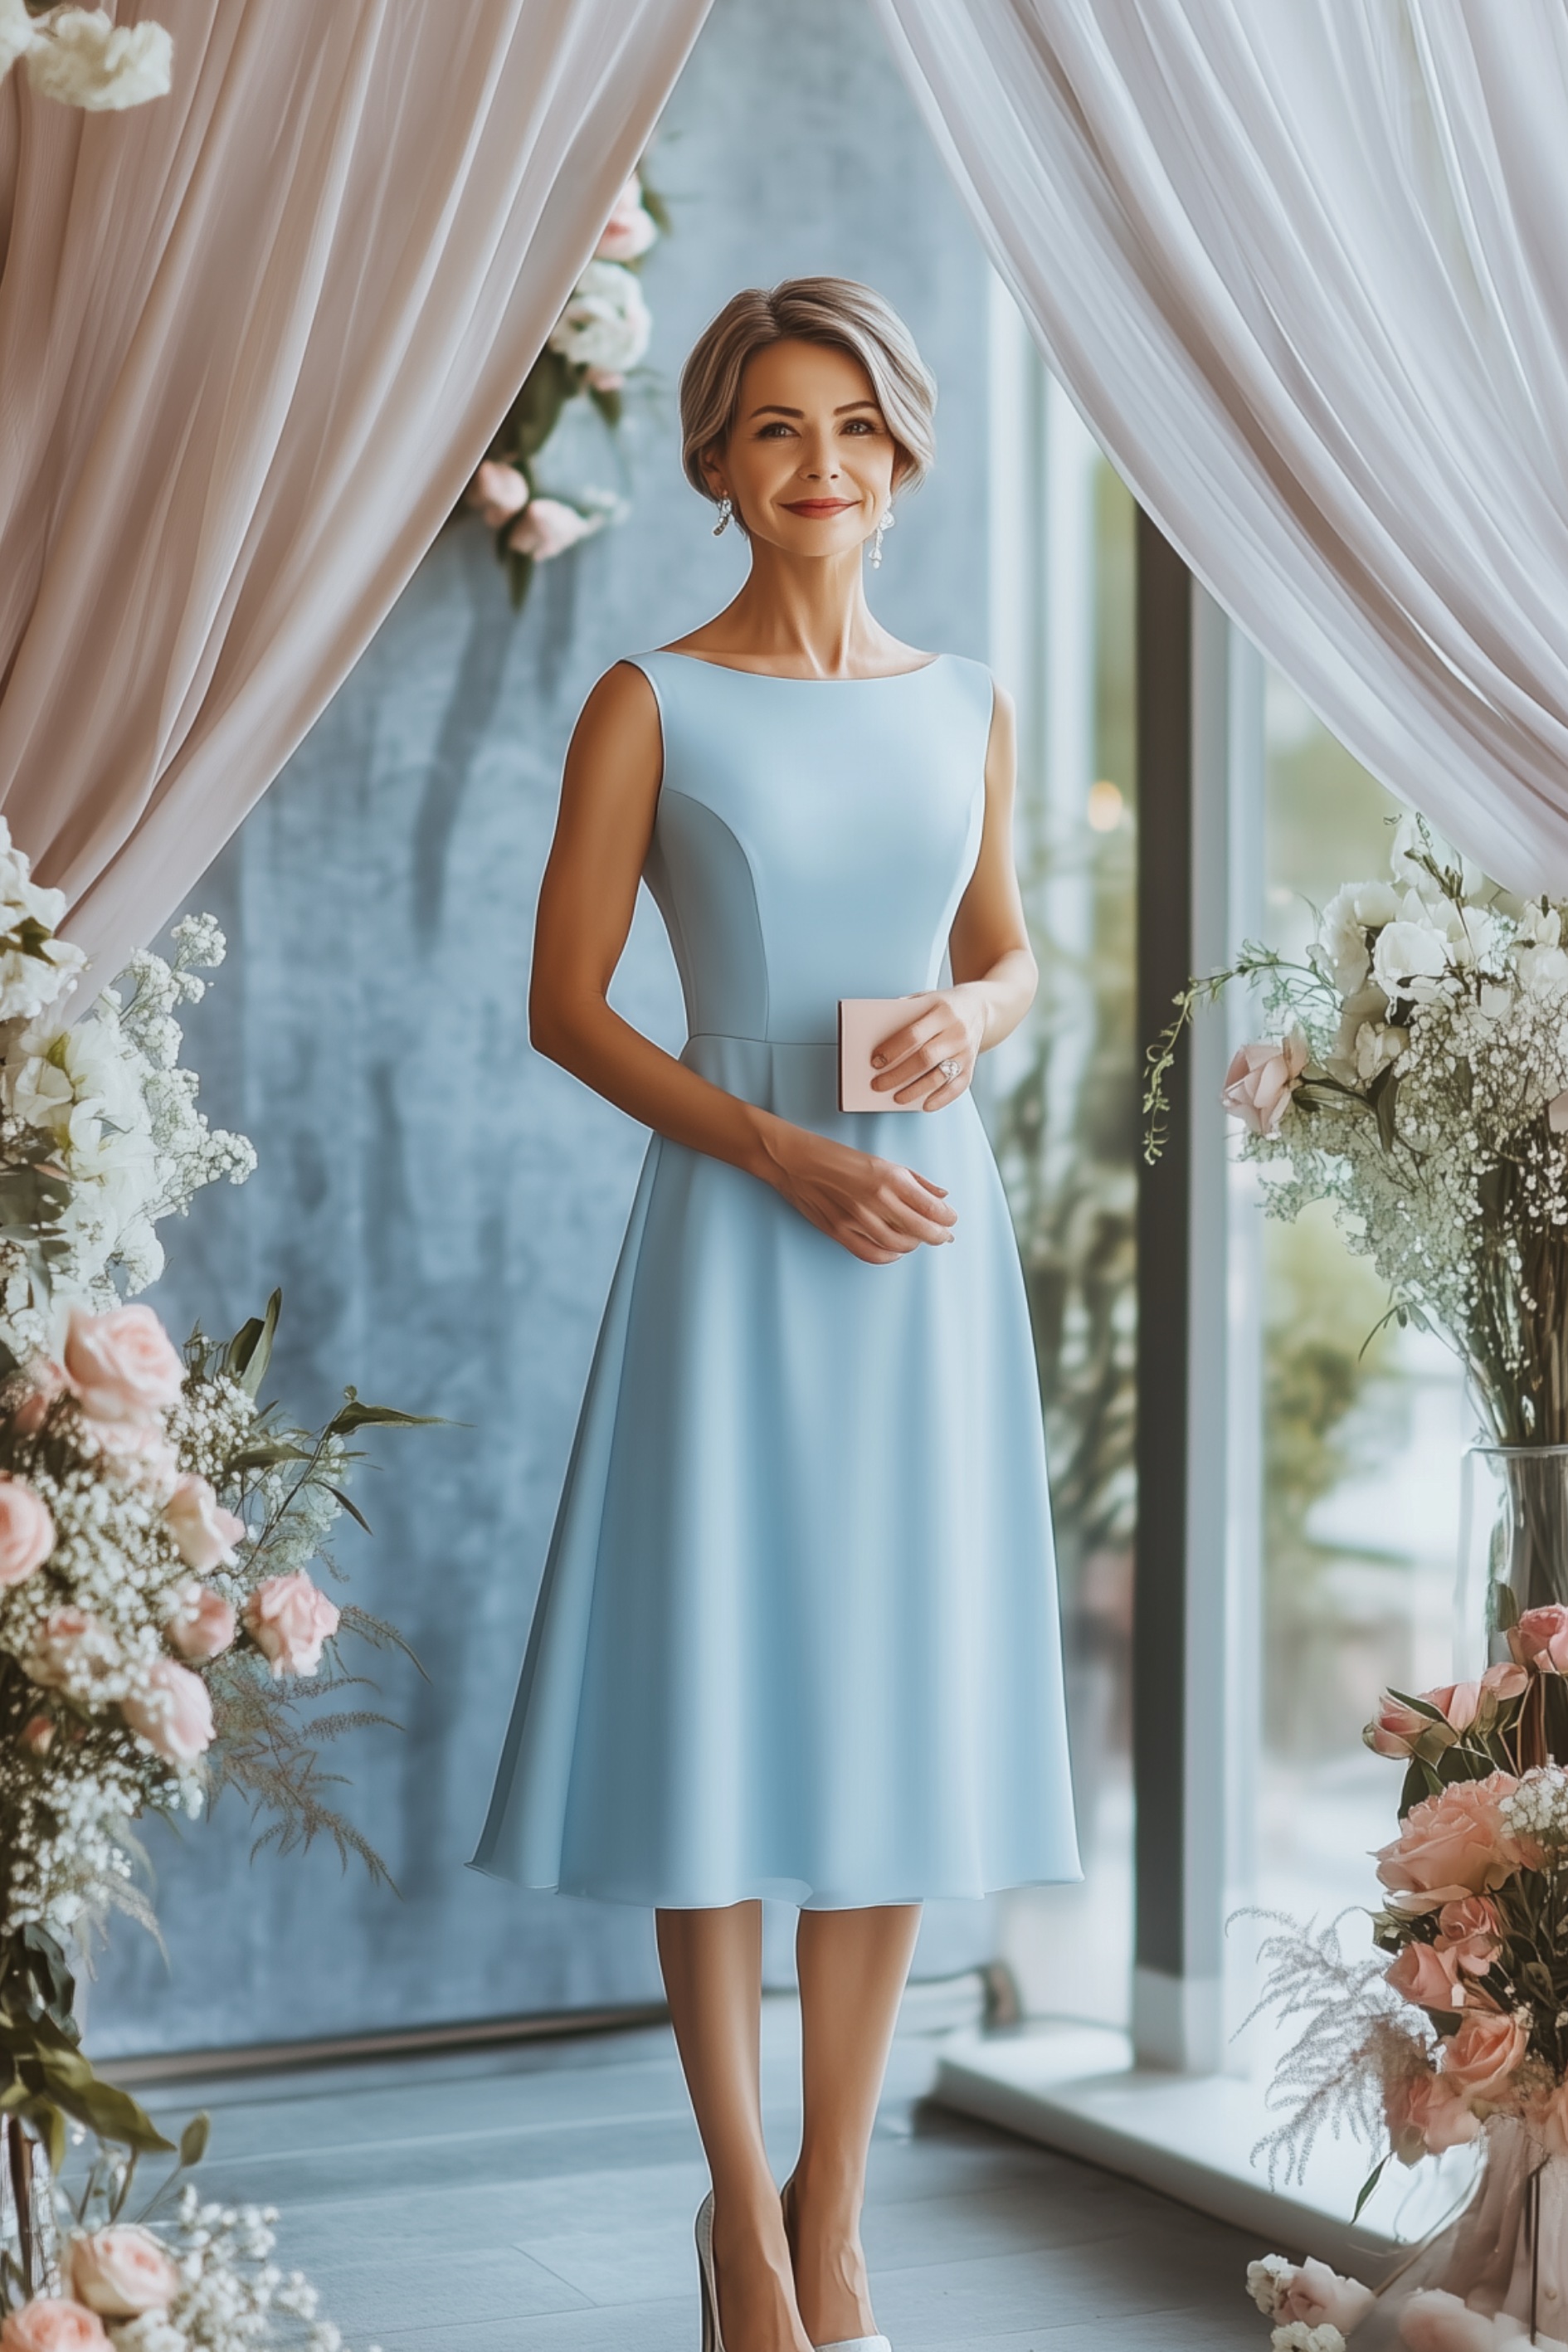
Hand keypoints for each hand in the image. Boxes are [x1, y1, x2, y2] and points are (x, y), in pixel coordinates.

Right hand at [759, 1121, 956, 1264]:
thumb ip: (915, 1180)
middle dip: (939, 1236)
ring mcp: (857, 1219)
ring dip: (914, 1245)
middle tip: (943, 1236)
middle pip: (922, 1231)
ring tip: (917, 1238)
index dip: (948, 1218)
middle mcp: (877, 1199)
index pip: (933, 1208)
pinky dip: (889, 1256)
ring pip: (900, 1246)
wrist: (794, 1161)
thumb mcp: (881, 1160)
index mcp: (890, 1177)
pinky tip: (895, 1251)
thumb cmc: (837, 1157)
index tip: (951, 1219)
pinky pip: (872, 1255)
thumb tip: (942, 1195)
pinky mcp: (839, 1232)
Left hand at [870, 987, 985, 1108]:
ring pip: (939, 1076)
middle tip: (878, 1085)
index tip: (875, 1062)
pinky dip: (941, 1099)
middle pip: (924, 1058)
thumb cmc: (942, 1006)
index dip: (893, 1050)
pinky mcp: (972, 1065)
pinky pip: (957, 1087)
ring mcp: (966, 1050)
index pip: (913, 1035)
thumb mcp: (926, 999)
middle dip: (898, 1075)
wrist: (978, 1006)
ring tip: (896, 1098)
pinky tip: (924, 1106)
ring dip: (916, 1090)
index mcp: (942, 1012)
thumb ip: (905, 1014)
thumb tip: (877, 1041)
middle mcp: (957, 1032)